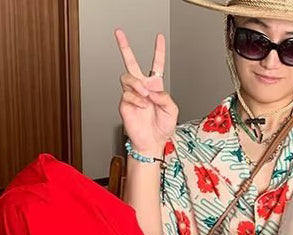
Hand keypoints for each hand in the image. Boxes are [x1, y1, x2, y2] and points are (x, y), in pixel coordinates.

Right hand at [114, 28, 178, 154]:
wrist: (152, 142)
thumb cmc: (162, 128)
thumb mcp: (172, 110)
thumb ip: (165, 96)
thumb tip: (151, 89)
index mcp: (155, 86)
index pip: (156, 64)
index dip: (158, 50)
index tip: (159, 37)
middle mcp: (142, 87)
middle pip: (130, 62)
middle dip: (124, 46)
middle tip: (119, 33)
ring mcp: (132, 94)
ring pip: (128, 77)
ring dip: (137, 84)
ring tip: (145, 95)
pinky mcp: (125, 103)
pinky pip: (127, 94)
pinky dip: (137, 99)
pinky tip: (142, 106)